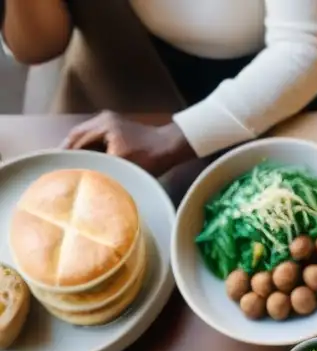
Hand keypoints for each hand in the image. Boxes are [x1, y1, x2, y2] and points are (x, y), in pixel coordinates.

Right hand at [62, 112, 195, 176]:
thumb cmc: (150, 156)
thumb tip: (81, 174)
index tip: (55, 167)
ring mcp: (108, 122)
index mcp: (102, 124)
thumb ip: (100, 165)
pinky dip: (87, 149)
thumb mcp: (123, 163)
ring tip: (68, 166)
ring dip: (77, 151)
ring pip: (84, 138)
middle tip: (57, 168)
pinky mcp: (115, 129)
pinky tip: (85, 162)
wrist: (171, 146)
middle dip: (67, 152)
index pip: (76, 140)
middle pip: (76, 136)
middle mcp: (102, 119)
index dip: (65, 155)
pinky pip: (94, 139)